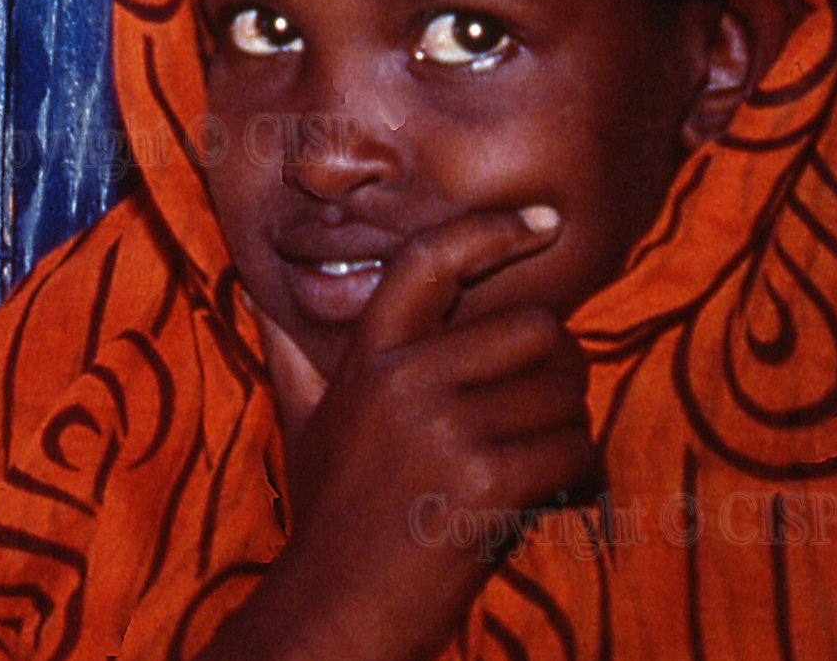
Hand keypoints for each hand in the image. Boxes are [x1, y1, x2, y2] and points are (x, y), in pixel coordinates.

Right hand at [207, 206, 593, 660]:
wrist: (333, 614)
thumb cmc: (328, 515)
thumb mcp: (304, 422)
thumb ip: (293, 358)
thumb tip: (257, 302)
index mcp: (370, 354)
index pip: (432, 259)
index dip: (492, 229)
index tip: (544, 220)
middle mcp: (405, 378)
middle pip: (532, 326)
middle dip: (557, 362)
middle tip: (548, 397)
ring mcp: (445, 428)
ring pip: (560, 388)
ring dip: (569, 421)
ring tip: (547, 450)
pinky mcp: (483, 482)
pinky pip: (570, 447)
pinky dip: (578, 469)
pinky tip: (555, 489)